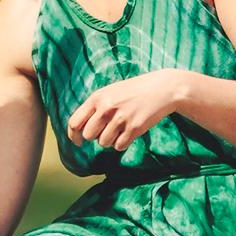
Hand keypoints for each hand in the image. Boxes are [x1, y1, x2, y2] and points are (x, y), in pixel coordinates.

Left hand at [66, 70, 182, 150]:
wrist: (161, 88)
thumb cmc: (133, 91)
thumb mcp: (109, 93)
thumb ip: (94, 108)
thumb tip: (78, 130)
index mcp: (97, 98)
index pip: (74, 122)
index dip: (73, 135)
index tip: (78, 142)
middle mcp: (106, 108)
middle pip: (88, 135)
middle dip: (96, 136)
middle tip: (107, 129)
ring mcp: (120, 118)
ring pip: (104, 143)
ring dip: (110, 140)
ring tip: (121, 127)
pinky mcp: (134, 128)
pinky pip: (119, 146)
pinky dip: (122, 143)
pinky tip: (129, 131)